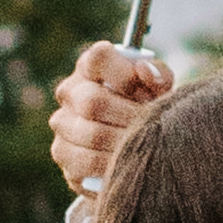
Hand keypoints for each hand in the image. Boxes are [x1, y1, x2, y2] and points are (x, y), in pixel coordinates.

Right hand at [49, 39, 172, 200]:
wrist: (135, 147)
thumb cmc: (147, 108)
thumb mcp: (159, 90)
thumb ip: (158, 76)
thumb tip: (143, 70)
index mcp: (91, 66)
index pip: (98, 58)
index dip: (124, 74)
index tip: (145, 90)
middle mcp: (70, 91)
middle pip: (92, 101)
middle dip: (129, 116)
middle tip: (150, 127)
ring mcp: (63, 122)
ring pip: (91, 134)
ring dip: (124, 143)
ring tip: (144, 145)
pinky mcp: (62, 153)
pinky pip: (85, 163)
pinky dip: (111, 165)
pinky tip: (128, 163)